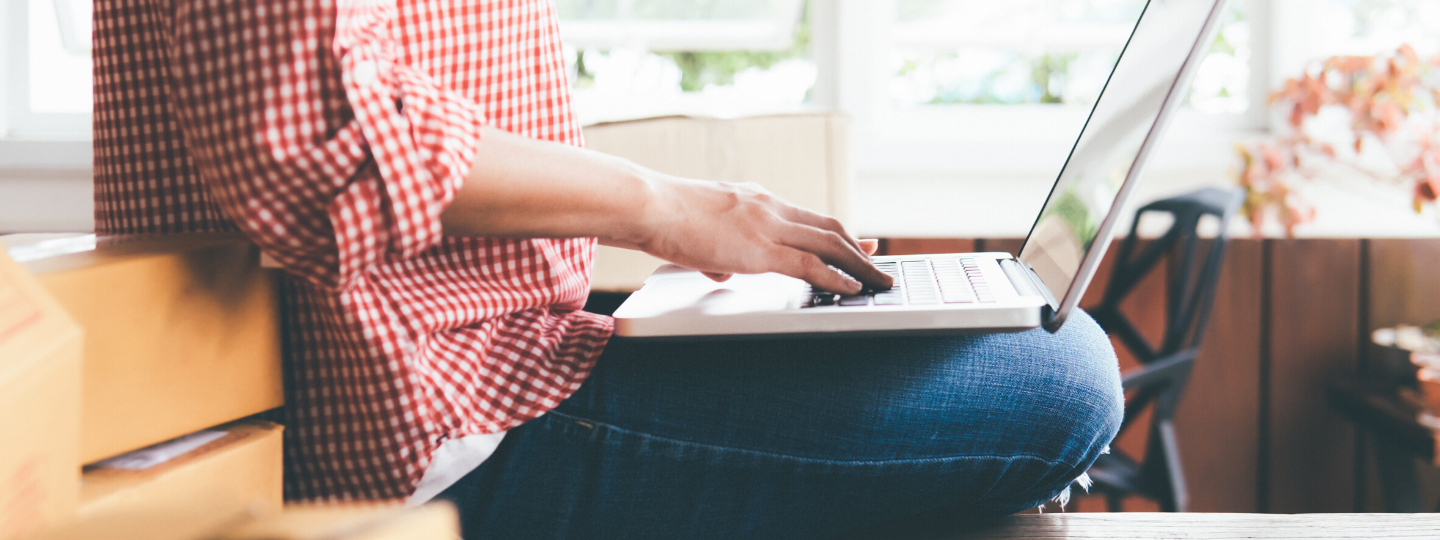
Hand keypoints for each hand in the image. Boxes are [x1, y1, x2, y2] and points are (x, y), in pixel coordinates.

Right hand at [622, 176, 892, 293]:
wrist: (648, 205)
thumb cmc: (662, 218)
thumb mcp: (698, 232)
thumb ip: (718, 251)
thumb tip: (723, 271)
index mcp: (755, 199)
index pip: (807, 215)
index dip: (836, 231)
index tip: (857, 240)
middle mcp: (769, 207)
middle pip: (828, 226)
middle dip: (857, 247)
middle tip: (877, 260)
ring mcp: (768, 225)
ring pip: (828, 243)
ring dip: (857, 264)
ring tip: (877, 280)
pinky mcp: (760, 249)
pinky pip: (809, 264)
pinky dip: (836, 277)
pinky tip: (851, 287)